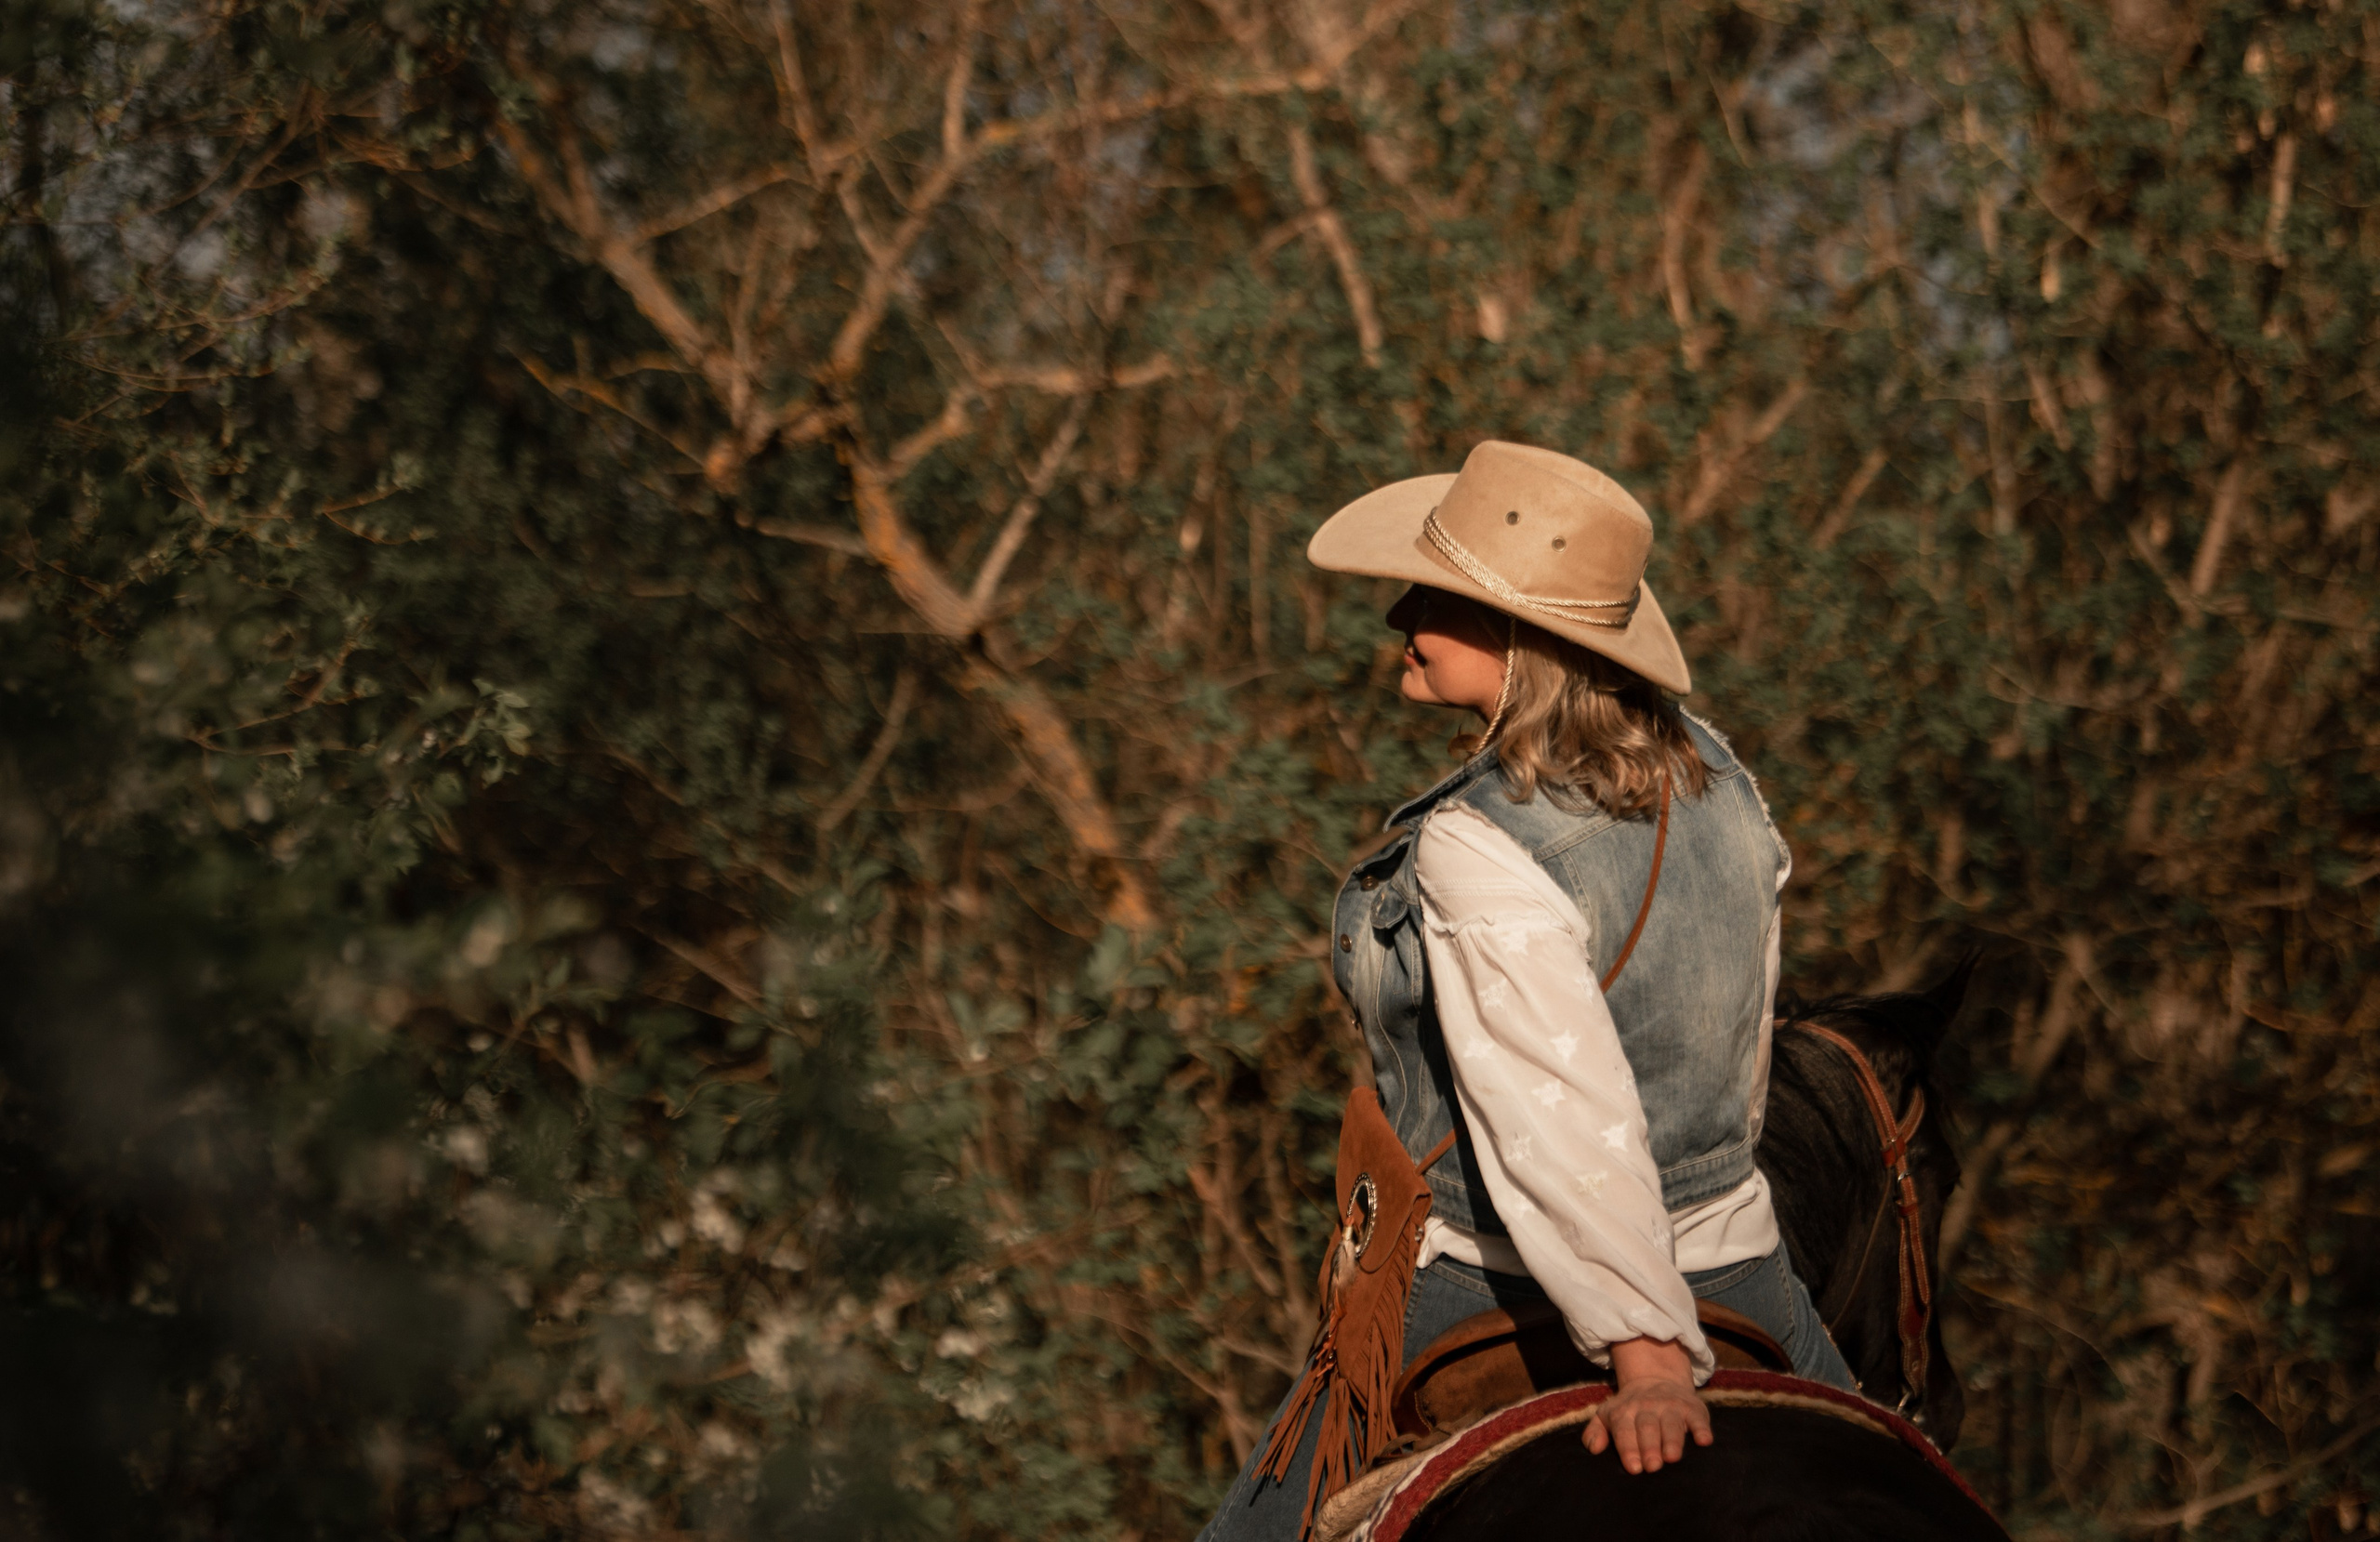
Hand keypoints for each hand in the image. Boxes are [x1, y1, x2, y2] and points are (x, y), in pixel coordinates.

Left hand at [1581, 1336, 1712, 1473]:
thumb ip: (1595, 1431)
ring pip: (1672, 1424)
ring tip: (1672, 1457)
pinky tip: (1704, 1440)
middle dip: (1650, 1447)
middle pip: (1648, 1428)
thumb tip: (1593, 1449)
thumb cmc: (1630, 1409)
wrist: (1656, 1379)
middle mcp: (1648, 1407)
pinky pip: (1698, 1417)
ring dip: (1673, 1440)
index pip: (1625, 1431)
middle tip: (1652, 1467)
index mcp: (1625, 1411)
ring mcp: (1671, 1406)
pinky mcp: (1692, 1407)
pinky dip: (1702, 1428)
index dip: (1629, 1449)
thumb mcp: (1607, 1415)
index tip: (1634, 1468)